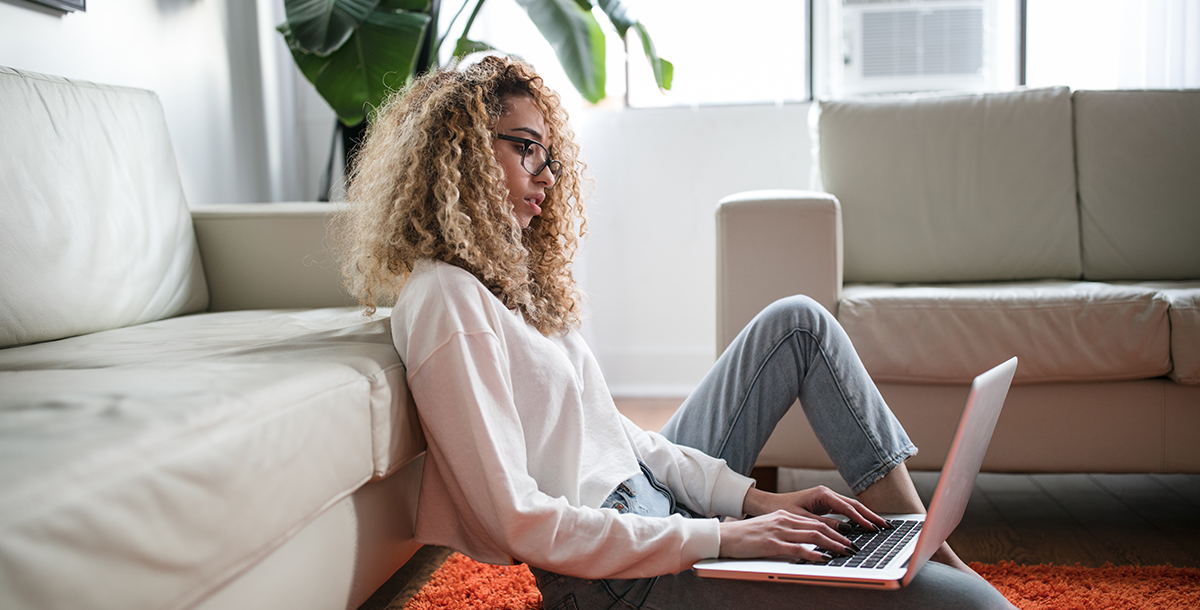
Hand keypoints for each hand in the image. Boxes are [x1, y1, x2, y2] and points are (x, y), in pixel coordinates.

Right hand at [718, 510, 856, 561]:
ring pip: (813, 535)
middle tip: (853, 546)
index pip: (815, 521)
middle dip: (839, 537)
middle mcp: (784, 520)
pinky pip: (797, 548)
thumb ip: (787, 532)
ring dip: (832, 544)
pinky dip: (813, 553)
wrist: (724, 536)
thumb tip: (806, 542)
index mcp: (785, 516)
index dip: (834, 529)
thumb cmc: (745, 536)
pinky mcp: (771, 544)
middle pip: (819, 527)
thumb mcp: (769, 529)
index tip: (847, 538)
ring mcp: (778, 531)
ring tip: (845, 552)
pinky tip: (823, 558)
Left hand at [742, 485, 889, 534]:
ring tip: (880, 526)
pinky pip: (844, 511)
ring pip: (851, 507)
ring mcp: (826, 498)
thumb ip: (823, 524)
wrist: (767, 505)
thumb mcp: (802, 519)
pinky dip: (855, 517)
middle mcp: (826, 493)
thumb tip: (845, 531)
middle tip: (885, 526)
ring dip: (865, 516)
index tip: (873, 528)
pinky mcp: (825, 504)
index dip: (861, 519)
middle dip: (870, 515)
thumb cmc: (781, 510)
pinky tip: (864, 525)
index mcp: (822, 494)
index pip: (848, 508)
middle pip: (854, 505)